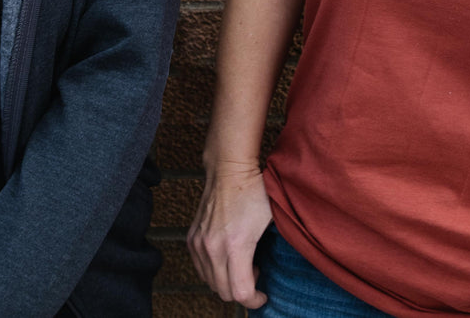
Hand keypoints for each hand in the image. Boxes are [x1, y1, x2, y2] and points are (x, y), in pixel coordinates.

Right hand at [187, 159, 273, 307]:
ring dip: (227, 282)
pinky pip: (201, 269)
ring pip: (210, 282)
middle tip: (256, 274)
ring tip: (243, 264)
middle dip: (243, 292)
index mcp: (236, 245)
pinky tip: (228, 257)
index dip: (255, 300)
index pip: (241, 293)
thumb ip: (274, 249)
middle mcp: (213, 248)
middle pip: (224, 292)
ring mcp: (199, 244)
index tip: (264, 295)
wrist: (229, 168)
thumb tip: (277, 269)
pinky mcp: (192, 239)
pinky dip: (214, 271)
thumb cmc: (255, 191)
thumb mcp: (273, 220)